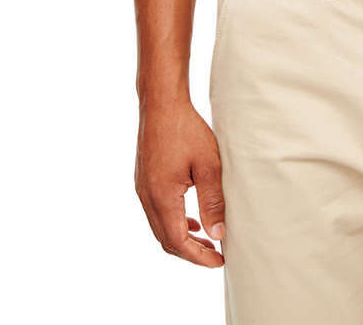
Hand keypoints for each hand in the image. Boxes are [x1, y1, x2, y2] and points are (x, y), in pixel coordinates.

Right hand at [134, 100, 225, 266]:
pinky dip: (173, 222)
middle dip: (191, 252)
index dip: (199, 256)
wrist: (161, 103)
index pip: (178, 242)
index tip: (220, 260)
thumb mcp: (208, 165)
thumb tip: (218, 234)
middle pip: (166, 240)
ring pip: (160, 227)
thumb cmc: (186, 129)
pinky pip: (156, 212)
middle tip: (216, 254)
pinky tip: (191, 218)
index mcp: (162, 197)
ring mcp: (142, 189)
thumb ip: (212, 201)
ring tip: (207, 239)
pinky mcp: (143, 180)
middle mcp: (147, 197)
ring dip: (182, 237)